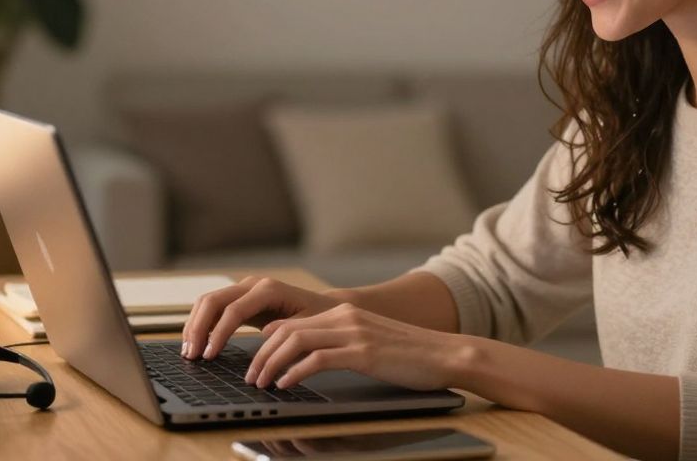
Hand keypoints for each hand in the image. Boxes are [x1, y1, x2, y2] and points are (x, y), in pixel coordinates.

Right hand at [181, 276, 345, 359]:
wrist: (325, 307)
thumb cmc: (319, 319)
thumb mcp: (305, 329)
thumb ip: (283, 334)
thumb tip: (261, 345)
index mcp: (268, 290)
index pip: (233, 310)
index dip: (218, 333)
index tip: (208, 356)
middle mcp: (253, 284)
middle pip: (213, 301)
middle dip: (197, 328)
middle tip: (190, 356)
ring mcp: (244, 288)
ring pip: (208, 301)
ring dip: (194, 325)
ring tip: (188, 352)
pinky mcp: (240, 297)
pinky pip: (213, 307)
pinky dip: (201, 323)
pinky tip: (197, 342)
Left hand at [243, 302, 460, 391]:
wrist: (446, 354)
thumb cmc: (410, 354)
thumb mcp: (369, 341)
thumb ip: (340, 342)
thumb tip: (308, 357)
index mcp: (344, 312)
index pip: (291, 321)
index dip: (266, 342)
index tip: (255, 361)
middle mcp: (345, 316)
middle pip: (286, 330)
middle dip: (261, 355)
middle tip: (251, 377)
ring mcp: (354, 332)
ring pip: (296, 341)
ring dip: (272, 364)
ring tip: (262, 383)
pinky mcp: (363, 352)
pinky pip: (317, 359)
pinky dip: (295, 372)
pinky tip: (286, 385)